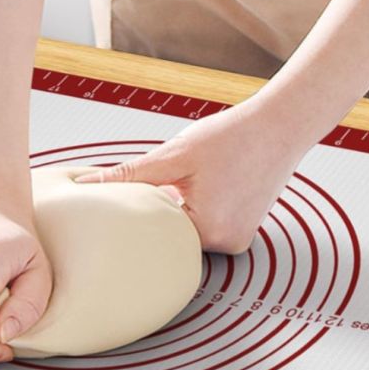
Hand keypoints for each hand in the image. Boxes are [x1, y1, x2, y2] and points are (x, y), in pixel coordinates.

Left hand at [75, 98, 309, 253]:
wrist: (282, 125)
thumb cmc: (230, 136)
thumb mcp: (174, 155)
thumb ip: (128, 175)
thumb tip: (85, 185)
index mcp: (208, 232)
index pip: (154, 233)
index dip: (140, 211)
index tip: (141, 192)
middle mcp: (227, 244)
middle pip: (173, 233)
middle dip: (163, 207)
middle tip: (176, 178)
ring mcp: (238, 240)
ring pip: (190, 228)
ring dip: (182, 206)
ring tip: (199, 177)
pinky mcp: (244, 231)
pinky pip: (210, 224)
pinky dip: (201, 206)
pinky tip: (211, 182)